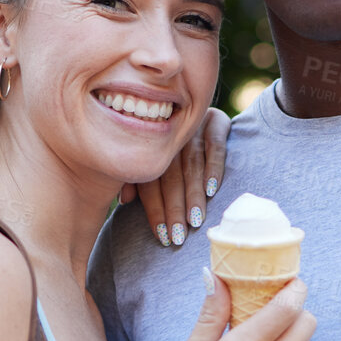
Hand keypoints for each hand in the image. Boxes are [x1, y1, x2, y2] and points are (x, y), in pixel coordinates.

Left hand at [120, 106, 228, 246]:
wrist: (194, 104)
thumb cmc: (172, 149)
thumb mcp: (151, 161)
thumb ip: (136, 180)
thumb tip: (124, 200)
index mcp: (150, 148)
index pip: (149, 181)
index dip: (154, 209)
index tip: (161, 236)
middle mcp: (169, 136)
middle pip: (170, 176)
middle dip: (174, 208)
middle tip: (178, 236)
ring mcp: (192, 127)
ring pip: (191, 165)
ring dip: (193, 194)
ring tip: (195, 221)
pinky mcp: (215, 120)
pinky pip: (215, 145)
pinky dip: (213, 168)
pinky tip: (211, 190)